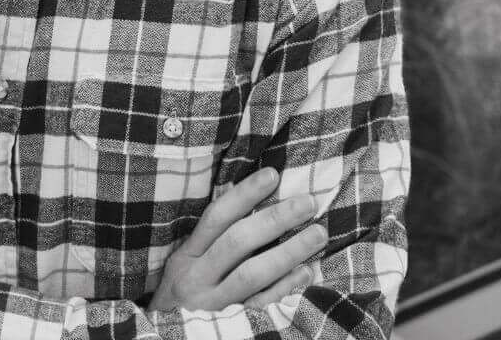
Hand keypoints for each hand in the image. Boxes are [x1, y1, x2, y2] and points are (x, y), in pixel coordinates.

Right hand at [148, 168, 325, 313]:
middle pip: (237, 242)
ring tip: (318, 233)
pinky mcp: (230, 326)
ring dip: (288, 251)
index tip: (273, 174)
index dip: (245, 194)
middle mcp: (196, 278)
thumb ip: (211, 240)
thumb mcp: (184, 264)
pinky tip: (306, 272)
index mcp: (185, 257)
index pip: (216, 217)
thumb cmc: (182, 295)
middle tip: (307, 202)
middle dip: (275, 219)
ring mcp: (213, 304)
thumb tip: (251, 201)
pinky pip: (261, 304)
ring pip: (252, 273)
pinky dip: (285, 287)